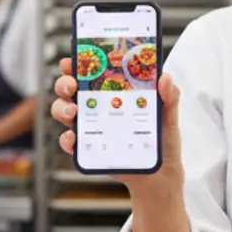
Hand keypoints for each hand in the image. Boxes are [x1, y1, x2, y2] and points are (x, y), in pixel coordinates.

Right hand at [50, 58, 182, 192]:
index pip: (90, 72)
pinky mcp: (88, 149)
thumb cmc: (162, 139)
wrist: (160, 172)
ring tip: (74, 111)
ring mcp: (90, 127)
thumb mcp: (168, 115)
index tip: (74, 59)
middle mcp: (96, 106)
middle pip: (69, 89)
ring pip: (64, 111)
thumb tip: (165, 78)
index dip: (78, 62)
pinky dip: (66, 139)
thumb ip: (169, 96)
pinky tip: (73, 137)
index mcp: (112, 91)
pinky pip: (70, 142)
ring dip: (62, 108)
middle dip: (64, 82)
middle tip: (71, 85)